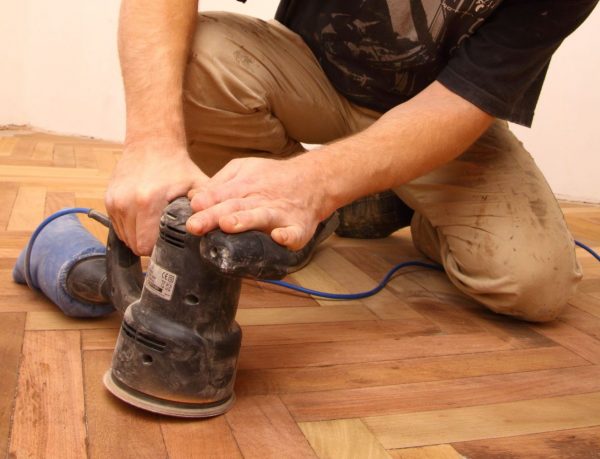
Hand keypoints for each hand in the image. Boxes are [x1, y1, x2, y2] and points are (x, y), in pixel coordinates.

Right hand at [105, 142, 207, 254]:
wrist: (152, 143)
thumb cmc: (176, 166)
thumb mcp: (197, 186)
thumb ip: (207, 209)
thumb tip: (212, 233)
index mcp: (147, 201)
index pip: (146, 246)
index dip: (159, 249)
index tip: (170, 243)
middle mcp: (126, 202)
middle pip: (134, 245)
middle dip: (150, 246)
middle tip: (164, 236)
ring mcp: (114, 201)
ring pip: (125, 237)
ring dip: (138, 236)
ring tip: (153, 224)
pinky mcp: (108, 199)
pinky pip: (118, 226)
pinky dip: (130, 227)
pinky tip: (144, 217)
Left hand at [186, 157, 333, 250]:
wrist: (315, 179)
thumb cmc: (274, 178)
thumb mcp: (244, 169)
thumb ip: (219, 183)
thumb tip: (193, 198)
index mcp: (245, 186)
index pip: (221, 195)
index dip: (206, 203)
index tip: (192, 209)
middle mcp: (261, 199)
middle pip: (235, 206)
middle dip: (215, 216)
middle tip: (196, 225)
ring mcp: (280, 213)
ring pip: (261, 217)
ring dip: (245, 221)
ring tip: (228, 225)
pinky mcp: (298, 227)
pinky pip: (294, 233)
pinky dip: (287, 236)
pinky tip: (279, 237)